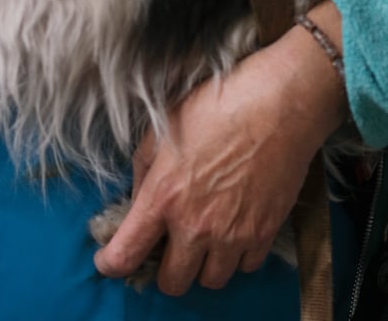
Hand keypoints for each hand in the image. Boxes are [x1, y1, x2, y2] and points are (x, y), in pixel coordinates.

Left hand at [93, 4, 348, 293]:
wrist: (277, 105)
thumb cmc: (217, 106)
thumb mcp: (163, 129)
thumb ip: (144, 172)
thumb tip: (138, 200)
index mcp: (163, 197)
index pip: (126, 255)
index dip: (111, 264)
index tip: (110, 262)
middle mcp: (195, 225)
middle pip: (172, 283)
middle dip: (164, 269)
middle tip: (168, 247)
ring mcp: (233, 234)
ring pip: (211, 281)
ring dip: (204, 264)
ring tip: (206, 238)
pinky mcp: (265, 233)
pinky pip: (246, 266)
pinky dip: (238, 255)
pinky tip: (235, 229)